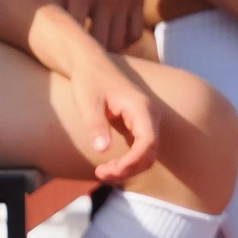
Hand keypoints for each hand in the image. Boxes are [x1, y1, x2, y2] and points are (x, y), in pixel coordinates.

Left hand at [56, 0, 149, 52]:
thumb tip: (52, 25)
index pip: (74, 29)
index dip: (67, 42)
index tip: (60, 47)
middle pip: (99, 44)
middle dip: (87, 53)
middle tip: (78, 53)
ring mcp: (124, 1)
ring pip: (118, 42)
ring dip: (105, 50)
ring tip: (94, 47)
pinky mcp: (138, 0)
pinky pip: (134, 33)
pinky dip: (124, 40)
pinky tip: (112, 35)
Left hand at [63, 48, 162, 182]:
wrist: (90, 63)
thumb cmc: (89, 80)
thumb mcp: (88, 102)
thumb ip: (96, 125)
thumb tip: (102, 150)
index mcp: (141, 108)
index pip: (148, 143)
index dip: (132, 162)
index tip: (110, 170)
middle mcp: (150, 116)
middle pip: (149, 154)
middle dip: (128, 169)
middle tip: (100, 174)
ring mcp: (147, 121)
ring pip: (146, 155)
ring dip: (128, 168)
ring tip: (102, 172)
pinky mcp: (140, 126)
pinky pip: (140, 150)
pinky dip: (128, 161)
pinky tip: (109, 166)